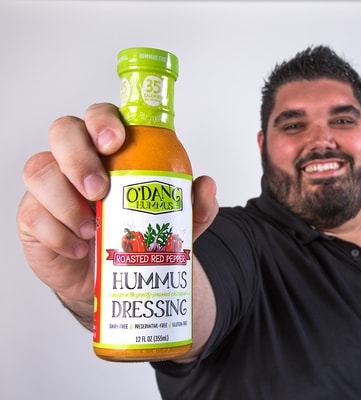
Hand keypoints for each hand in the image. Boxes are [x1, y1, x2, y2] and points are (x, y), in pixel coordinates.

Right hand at [17, 103, 218, 312]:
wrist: (119, 277)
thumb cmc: (142, 235)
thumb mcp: (176, 222)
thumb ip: (194, 205)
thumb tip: (206, 185)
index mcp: (111, 150)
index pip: (99, 116)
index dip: (102, 120)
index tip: (115, 141)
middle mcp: (76, 160)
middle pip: (62, 131)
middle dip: (78, 156)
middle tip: (99, 189)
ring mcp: (50, 187)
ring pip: (40, 171)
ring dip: (66, 201)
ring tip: (92, 228)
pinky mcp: (33, 218)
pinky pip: (33, 215)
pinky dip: (57, 233)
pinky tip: (79, 249)